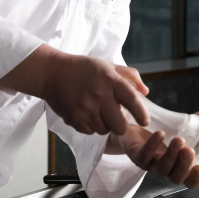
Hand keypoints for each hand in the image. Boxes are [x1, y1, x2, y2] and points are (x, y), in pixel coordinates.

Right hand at [0, 45, 148, 135]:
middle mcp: (99, 95)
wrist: (52, 73)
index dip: (142, 114)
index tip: (144, 121)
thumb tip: (146, 92)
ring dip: (105, 125)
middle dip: (122, 125)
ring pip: (105, 130)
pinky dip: (92, 126)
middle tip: (117, 119)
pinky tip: (87, 114)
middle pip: (120, 125)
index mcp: (110, 80)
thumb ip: (130, 76)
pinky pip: (90, 131)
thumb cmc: (83, 68)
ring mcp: (86, 109)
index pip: (133, 101)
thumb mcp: (108, 65)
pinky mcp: (74, 118)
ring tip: (99, 112)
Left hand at [107, 103, 198, 188]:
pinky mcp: (135, 154)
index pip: (189, 180)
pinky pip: (142, 155)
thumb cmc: (162, 130)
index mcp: (178, 165)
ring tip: (179, 139)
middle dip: (184, 166)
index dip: (195, 179)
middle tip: (189, 150)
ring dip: (171, 156)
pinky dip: (152, 145)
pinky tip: (160, 134)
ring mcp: (149, 163)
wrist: (132, 125)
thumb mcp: (185, 126)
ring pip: (160, 168)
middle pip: (176, 177)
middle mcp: (164, 168)